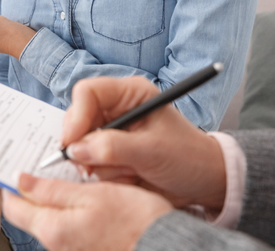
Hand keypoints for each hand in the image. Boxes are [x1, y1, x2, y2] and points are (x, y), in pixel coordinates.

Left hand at [2, 174, 171, 250]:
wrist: (165, 246)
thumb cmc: (135, 220)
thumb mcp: (92, 193)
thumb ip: (51, 189)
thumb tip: (19, 181)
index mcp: (53, 229)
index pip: (13, 206)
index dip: (14, 183)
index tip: (21, 164)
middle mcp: (56, 245)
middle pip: (30, 213)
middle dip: (34, 188)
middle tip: (46, 165)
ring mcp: (70, 250)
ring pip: (49, 218)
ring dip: (54, 197)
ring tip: (71, 176)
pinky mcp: (85, 249)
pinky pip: (67, 226)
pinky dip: (70, 209)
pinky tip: (86, 196)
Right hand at [60, 76, 226, 209]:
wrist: (202, 181)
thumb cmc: (187, 157)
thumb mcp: (152, 151)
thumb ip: (113, 148)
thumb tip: (76, 149)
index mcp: (130, 94)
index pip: (88, 92)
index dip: (76, 115)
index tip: (72, 142)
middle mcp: (117, 109)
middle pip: (78, 119)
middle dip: (85, 145)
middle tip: (93, 166)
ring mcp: (112, 132)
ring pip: (81, 145)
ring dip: (100, 165)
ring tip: (130, 171)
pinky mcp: (109, 153)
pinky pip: (90, 163)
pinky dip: (105, 175)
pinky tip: (128, 176)